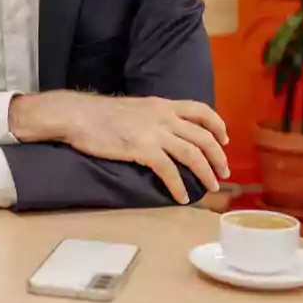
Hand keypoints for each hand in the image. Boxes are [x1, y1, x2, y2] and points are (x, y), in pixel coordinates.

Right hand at [9, 92, 228, 204]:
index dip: (217, 125)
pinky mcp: (143, 149)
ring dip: (206, 172)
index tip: (224, 139)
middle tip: (223, 172)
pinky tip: (182, 197)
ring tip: (210, 187)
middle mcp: (164, 116)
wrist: (78, 115)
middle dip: (218, 156)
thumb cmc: (100, 114)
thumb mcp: (134, 108)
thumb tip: (161, 131)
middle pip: (203, 136)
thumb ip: (152, 117)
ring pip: (193, 154)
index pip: (201, 110)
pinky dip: (179, 185)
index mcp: (162, 105)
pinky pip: (169, 170)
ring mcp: (154, 133)